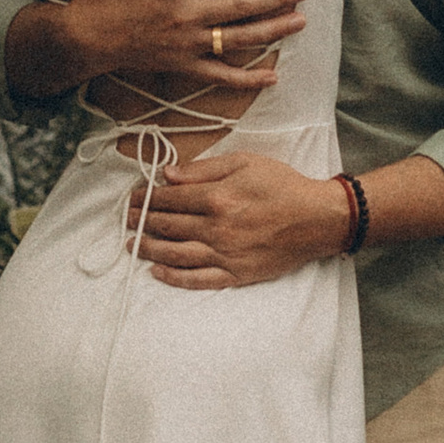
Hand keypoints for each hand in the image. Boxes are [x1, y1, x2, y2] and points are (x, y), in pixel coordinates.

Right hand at [63, 0, 306, 96]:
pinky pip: (219, 75)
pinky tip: (271, 77)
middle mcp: (185, 14)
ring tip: (300, 21)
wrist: (84, 40)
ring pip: (238, 38)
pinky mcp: (183, 64)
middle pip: (240, 5)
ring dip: (272, 30)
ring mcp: (187, 43)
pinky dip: (246, 79)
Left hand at [134, 148, 349, 288]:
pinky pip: (199, 280)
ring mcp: (225, 254)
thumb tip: (169, 174)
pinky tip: (157, 272)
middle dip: (141, 220)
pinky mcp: (237, 274)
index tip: (133, 197)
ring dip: (148, 249)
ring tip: (130, 244)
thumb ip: (204, 169)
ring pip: (176, 254)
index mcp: (217, 198)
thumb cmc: (283, 186)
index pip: (170, 199)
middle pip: (168, 225)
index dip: (147, 197)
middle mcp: (217, 228)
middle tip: (126, 218)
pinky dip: (174, 278)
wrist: (318, 218)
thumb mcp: (245, 162)